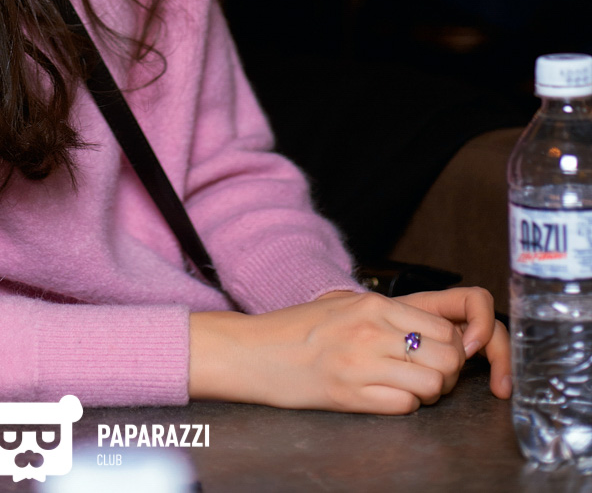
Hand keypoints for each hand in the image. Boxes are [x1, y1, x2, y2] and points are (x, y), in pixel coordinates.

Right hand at [188, 285, 509, 413]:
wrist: (254, 351)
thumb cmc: (299, 329)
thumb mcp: (347, 306)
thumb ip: (389, 315)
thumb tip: (437, 330)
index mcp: (374, 304)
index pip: (446, 326)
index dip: (456, 346)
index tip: (447, 354)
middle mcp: (372, 329)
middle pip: (448, 357)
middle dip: (448, 374)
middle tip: (429, 376)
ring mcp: (361, 362)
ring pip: (432, 385)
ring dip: (428, 393)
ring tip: (406, 387)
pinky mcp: (350, 394)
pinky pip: (404, 405)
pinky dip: (404, 406)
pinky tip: (385, 397)